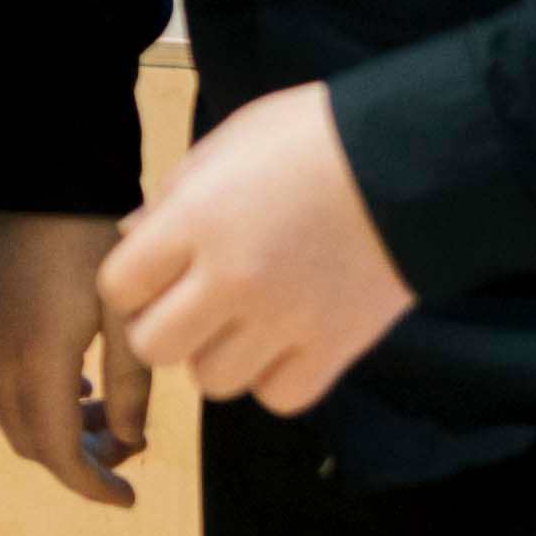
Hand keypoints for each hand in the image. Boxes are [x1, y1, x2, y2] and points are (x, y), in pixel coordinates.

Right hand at [0, 210, 154, 508]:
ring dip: (53, 428)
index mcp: (37, 360)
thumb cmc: (95, 231)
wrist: (40, 164)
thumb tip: (130, 439)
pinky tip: (75, 377)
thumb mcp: (128, 309)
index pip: (54, 451)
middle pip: (26, 440)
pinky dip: (36, 398)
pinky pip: (1, 379)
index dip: (91, 485)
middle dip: (74, 460)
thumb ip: (131, 382)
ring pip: (10, 411)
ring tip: (103, 415)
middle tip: (124, 451)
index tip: (128, 498)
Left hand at [101, 84, 415, 417]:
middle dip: (164, 328)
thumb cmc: (314, 138)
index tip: (155, 272)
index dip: (130, 283)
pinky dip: (275, 378)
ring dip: (220, 355)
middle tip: (192, 304)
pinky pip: (278, 397)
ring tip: (247, 319)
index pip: (119, 287)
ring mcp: (285, 319)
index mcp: (197, 219)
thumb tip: (130, 237)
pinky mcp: (335, 348)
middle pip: (154, 347)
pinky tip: (286, 341)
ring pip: (213, 381)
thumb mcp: (229, 143)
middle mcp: (233, 277)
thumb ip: (174, 197)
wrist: (416, 157)